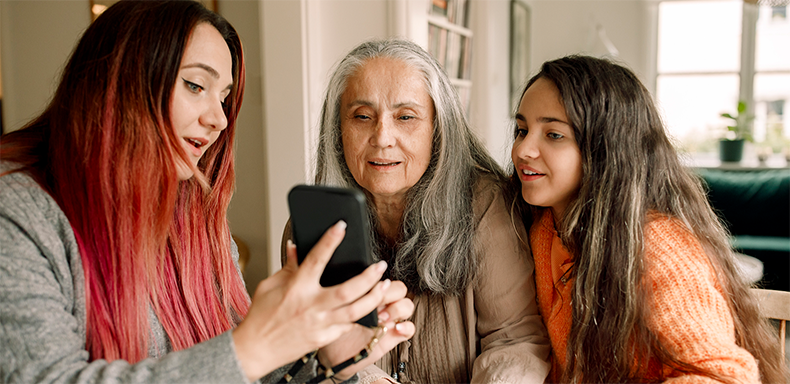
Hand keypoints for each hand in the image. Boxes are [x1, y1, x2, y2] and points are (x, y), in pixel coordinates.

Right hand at [232, 221, 389, 381]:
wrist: (256, 349)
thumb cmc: (261, 317)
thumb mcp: (270, 286)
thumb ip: (288, 266)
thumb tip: (296, 247)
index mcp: (297, 288)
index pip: (316, 259)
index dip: (330, 240)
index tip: (341, 226)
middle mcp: (311, 306)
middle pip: (349, 290)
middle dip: (369, 277)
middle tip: (380, 265)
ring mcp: (320, 324)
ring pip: (356, 311)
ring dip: (375, 297)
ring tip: (385, 286)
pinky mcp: (324, 338)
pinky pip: (348, 326)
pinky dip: (360, 317)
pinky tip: (369, 308)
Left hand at [316, 280, 414, 380]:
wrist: (333, 355)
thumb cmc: (332, 329)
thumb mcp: (333, 309)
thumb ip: (343, 294)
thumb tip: (347, 282)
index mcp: (368, 294)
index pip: (383, 278)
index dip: (378, 282)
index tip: (367, 288)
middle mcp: (381, 305)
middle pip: (399, 289)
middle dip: (390, 294)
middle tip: (375, 304)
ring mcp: (389, 320)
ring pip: (407, 305)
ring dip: (398, 309)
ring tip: (382, 318)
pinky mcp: (393, 336)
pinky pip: (410, 328)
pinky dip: (406, 327)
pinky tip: (396, 328)